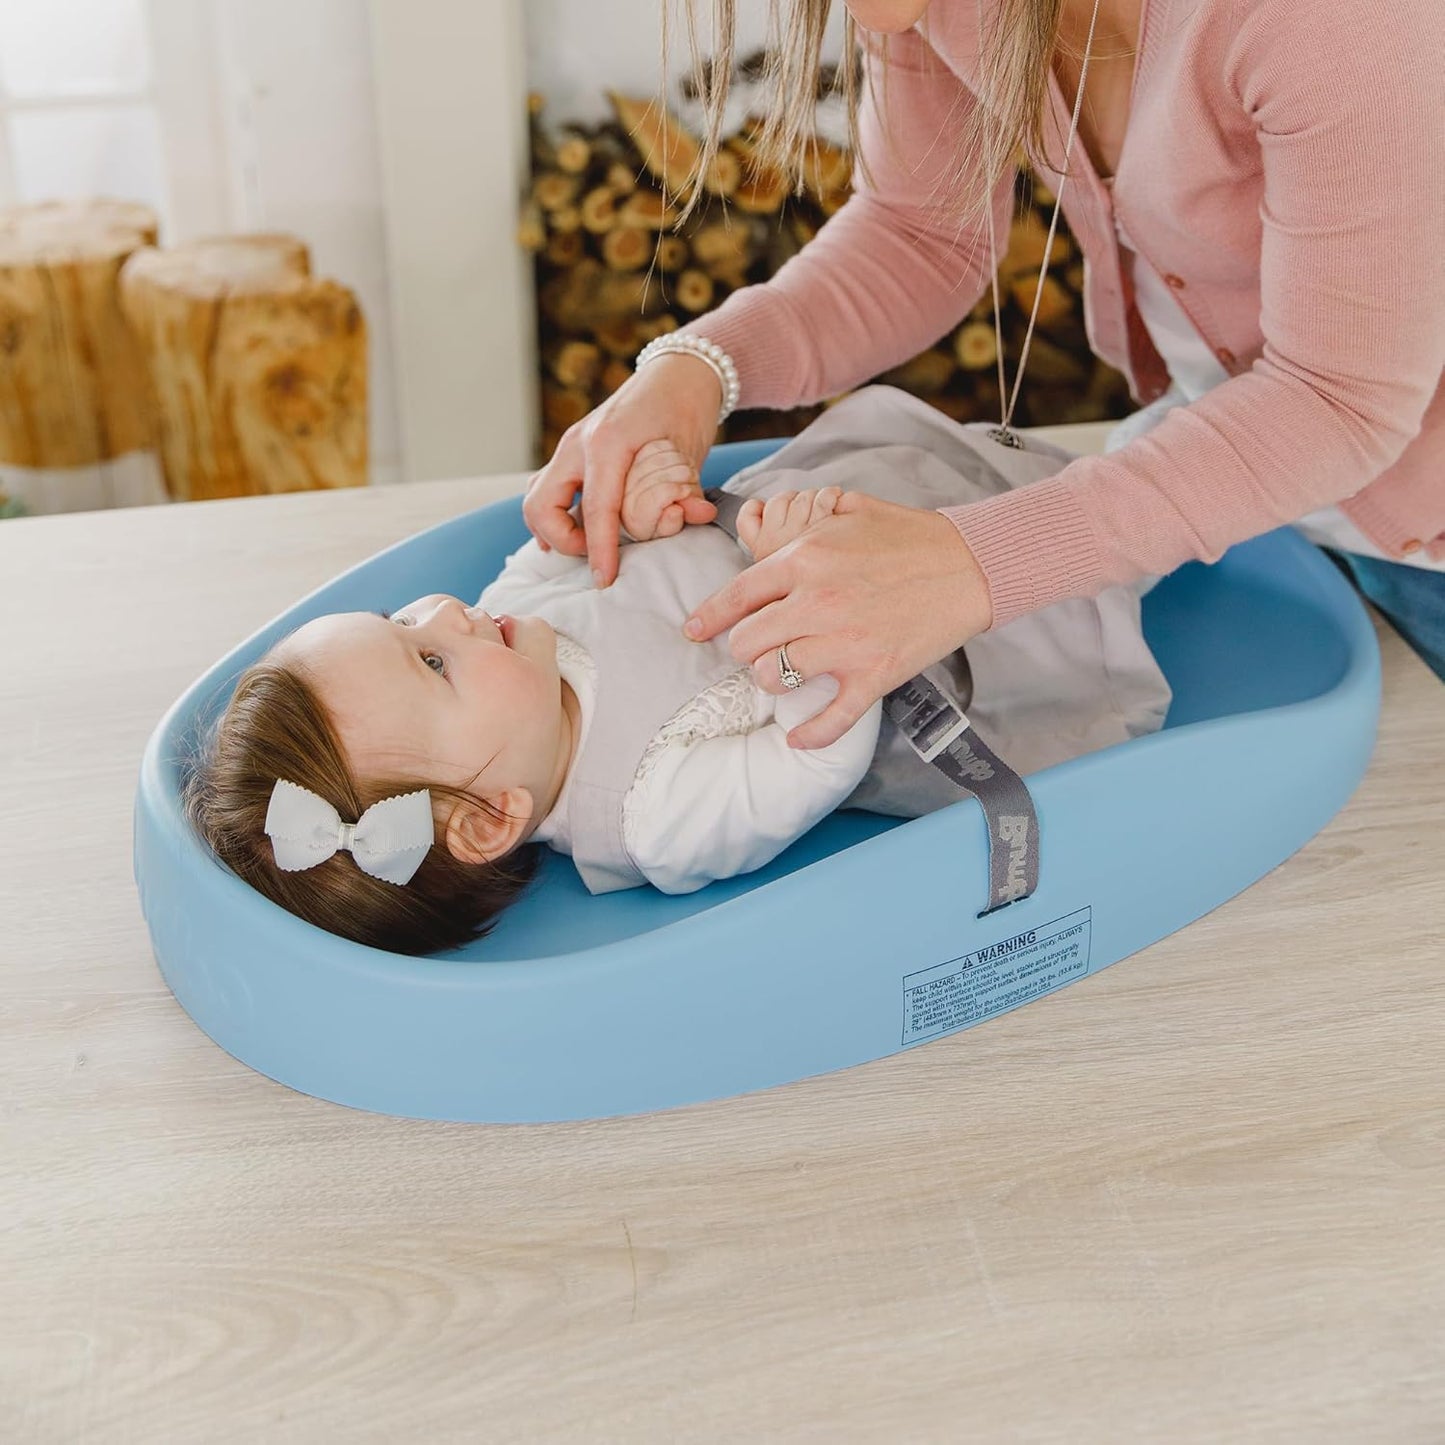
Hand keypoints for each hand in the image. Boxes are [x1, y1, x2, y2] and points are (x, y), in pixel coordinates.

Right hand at [523, 352, 721, 585]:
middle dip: (563, 540)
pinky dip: (553, 513)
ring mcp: (570, 445)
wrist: (678, 375)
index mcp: (606, 442)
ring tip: (584, 545)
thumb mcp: (689, 450)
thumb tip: (694, 517)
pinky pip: (545, 487)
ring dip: (551, 528)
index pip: (596, 509)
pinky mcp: (572, 452)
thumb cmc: (684, 408)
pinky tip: (574, 530)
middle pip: (541, 505)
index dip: (599, 550)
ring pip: (535, 496)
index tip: (604, 579)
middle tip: (595, 554)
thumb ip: (687, 489)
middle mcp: (578, 443)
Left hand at [682, 491, 993, 748]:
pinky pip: (831, 719)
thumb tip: (763, 521)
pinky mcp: (874, 674)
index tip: (693, 630)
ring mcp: (844, 643)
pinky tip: (798, 739)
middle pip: (747, 643)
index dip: (708, 618)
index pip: (736, 596)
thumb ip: (802, 521)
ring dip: (773, 680)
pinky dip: (810, 734)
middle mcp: (816, 603)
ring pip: (775, 678)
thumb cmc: (910, 535)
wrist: (971, 564)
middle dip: (746, 648)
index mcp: (805, 559)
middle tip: (758, 648)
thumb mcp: (848, 511)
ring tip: (783, 674)